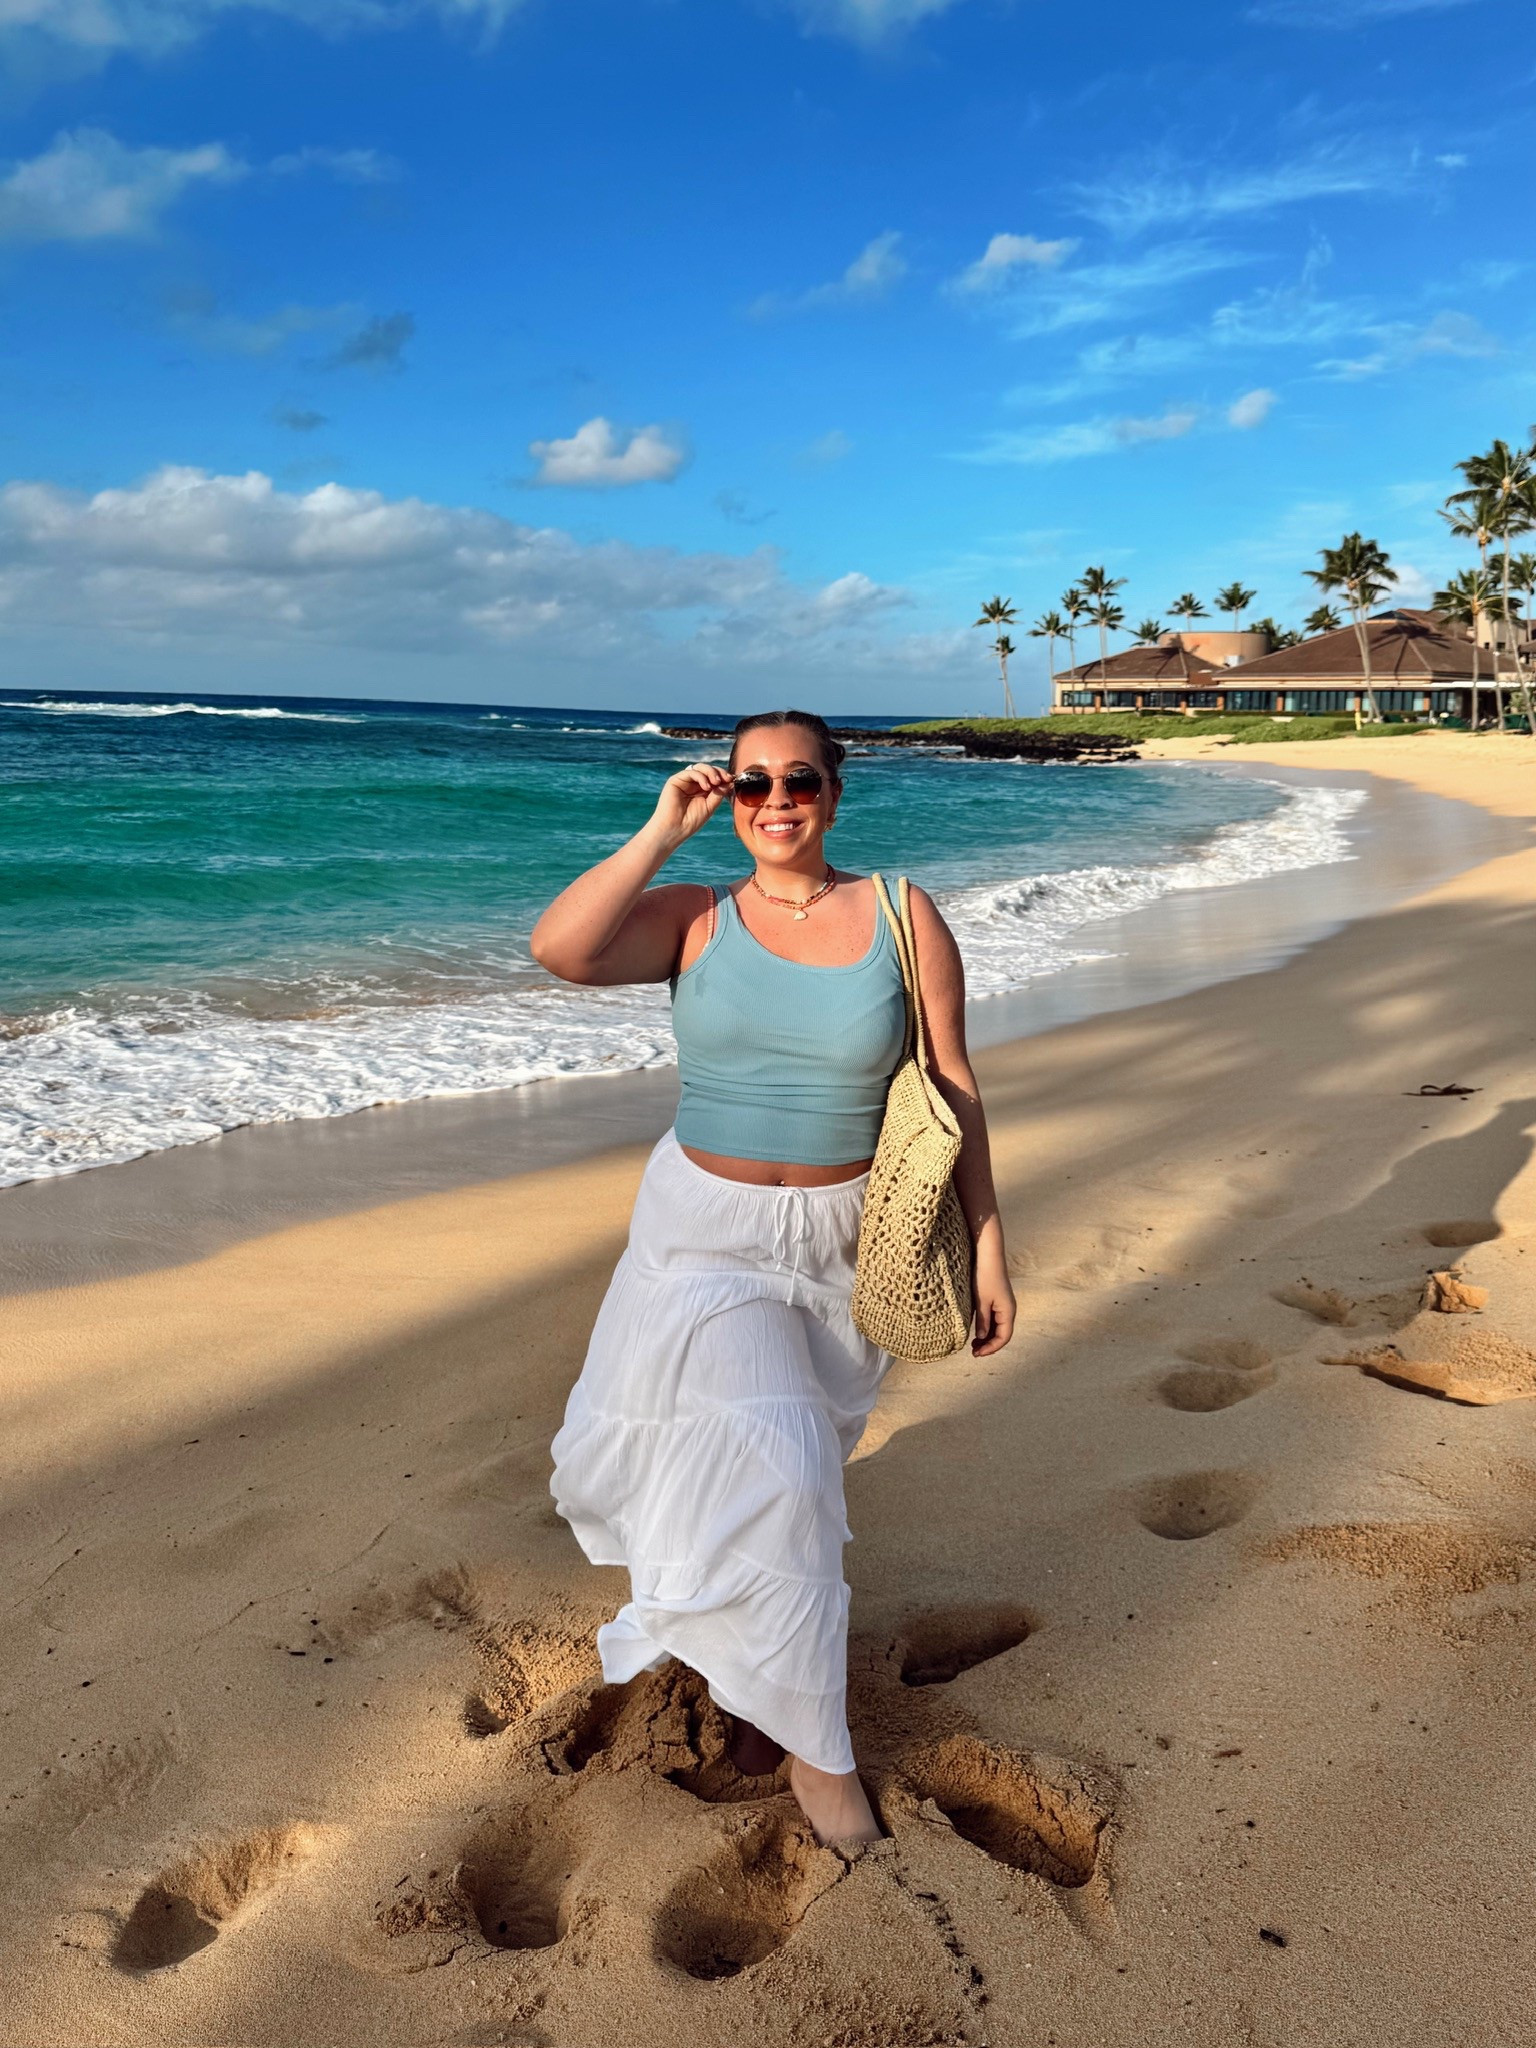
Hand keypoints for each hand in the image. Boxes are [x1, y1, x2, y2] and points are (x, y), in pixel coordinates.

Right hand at [652, 761, 733, 843]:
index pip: (714, 777)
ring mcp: (684, 781)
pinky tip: (706, 786)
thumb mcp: (710, 806)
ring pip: (700, 768)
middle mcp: (693, 784)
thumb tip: (730, 781)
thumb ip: (719, 793)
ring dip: (711, 772)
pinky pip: (691, 772)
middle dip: (719, 772)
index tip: (732, 779)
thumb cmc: (691, 821)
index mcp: (702, 790)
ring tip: (716, 782)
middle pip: (708, 770)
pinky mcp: (675, 780)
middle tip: (726, 779)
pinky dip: (701, 776)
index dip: (724, 776)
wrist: (675, 829)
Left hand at [970, 1237, 1015, 1357]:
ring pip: (997, 1327)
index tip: (976, 1354)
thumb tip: (981, 1338)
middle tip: (973, 1352)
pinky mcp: (996, 1299)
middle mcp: (1008, 1309)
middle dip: (988, 1345)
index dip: (991, 1348)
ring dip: (986, 1337)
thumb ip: (982, 1321)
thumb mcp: (981, 1300)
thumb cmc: (985, 1276)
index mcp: (1008, 1311)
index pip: (1003, 1337)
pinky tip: (975, 1330)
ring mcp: (1003, 1304)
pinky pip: (993, 1319)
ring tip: (972, 1344)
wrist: (988, 1254)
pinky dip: (985, 1327)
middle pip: (1001, 1334)